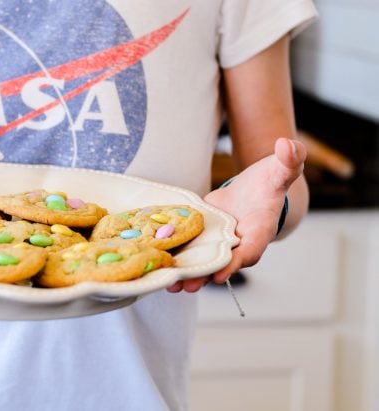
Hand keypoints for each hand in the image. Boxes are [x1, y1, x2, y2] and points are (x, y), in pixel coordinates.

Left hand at [167, 137, 306, 292]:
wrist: (255, 187)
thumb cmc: (271, 181)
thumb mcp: (281, 169)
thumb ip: (288, 160)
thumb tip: (288, 145)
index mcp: (259, 231)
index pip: (249, 251)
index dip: (235, 263)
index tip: (221, 274)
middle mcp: (238, 242)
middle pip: (221, 264)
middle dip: (204, 275)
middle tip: (187, 286)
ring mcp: (219, 241)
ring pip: (203, 260)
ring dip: (187, 273)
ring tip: (169, 284)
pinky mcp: (203, 235)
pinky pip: (190, 247)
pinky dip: (177, 255)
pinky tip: (158, 263)